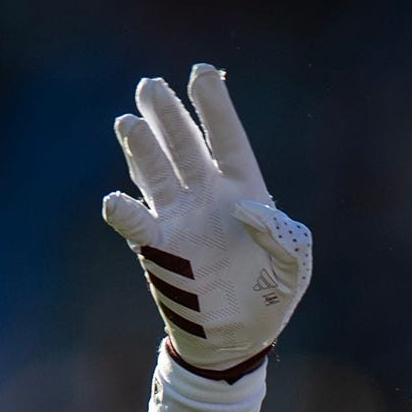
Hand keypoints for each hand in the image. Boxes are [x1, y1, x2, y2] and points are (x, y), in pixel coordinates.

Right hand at [102, 65, 312, 378]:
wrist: (239, 338)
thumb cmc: (271, 295)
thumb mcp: (295, 264)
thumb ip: (284, 235)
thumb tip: (247, 209)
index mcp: (244, 188)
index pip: (226, 137)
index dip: (213, 105)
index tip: (200, 72)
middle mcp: (206, 195)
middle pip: (184, 145)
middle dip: (167, 115)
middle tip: (150, 86)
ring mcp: (179, 218)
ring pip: (156, 172)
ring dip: (142, 148)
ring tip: (128, 122)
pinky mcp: (160, 249)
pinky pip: (137, 224)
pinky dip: (124, 211)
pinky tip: (116, 200)